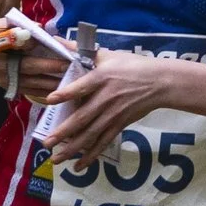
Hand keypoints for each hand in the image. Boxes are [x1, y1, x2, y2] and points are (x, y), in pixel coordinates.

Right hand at [0, 23, 71, 101]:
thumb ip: (17, 25)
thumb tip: (40, 27)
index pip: (13, 44)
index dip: (31, 44)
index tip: (50, 41)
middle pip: (27, 67)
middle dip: (50, 67)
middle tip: (69, 64)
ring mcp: (3, 80)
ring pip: (30, 83)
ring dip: (51, 83)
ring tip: (70, 80)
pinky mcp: (8, 88)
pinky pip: (29, 91)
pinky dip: (44, 91)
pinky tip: (59, 90)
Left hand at [38, 50, 171, 165]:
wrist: (159, 82)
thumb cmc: (131, 66)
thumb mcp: (106, 55)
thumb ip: (79, 50)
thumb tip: (56, 40)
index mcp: (101, 78)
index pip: (82, 86)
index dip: (66, 93)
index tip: (50, 99)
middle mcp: (105, 98)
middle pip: (83, 117)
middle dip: (64, 132)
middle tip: (46, 143)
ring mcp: (113, 114)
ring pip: (90, 134)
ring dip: (72, 148)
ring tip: (56, 159)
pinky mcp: (119, 124)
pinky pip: (103, 142)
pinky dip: (91, 155)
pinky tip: (78, 165)